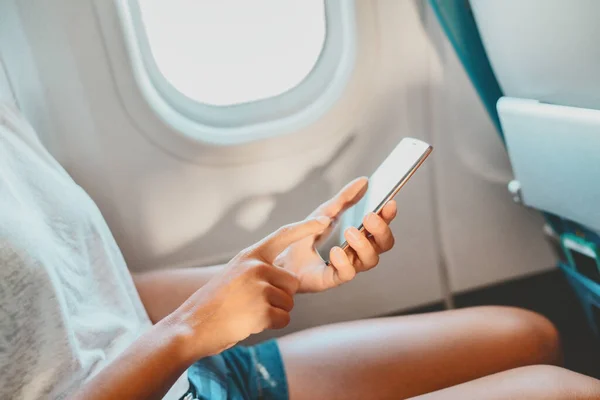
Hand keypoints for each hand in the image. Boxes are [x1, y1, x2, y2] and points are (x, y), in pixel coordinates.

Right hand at [171, 217, 329, 358]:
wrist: (192, 326)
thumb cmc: (215, 303)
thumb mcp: (234, 275)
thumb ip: (257, 270)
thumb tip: (286, 279)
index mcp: (249, 256)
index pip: (283, 235)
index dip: (305, 228)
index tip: (323, 219)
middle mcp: (256, 267)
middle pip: (292, 283)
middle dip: (281, 297)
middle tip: (254, 304)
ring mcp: (259, 288)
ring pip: (288, 303)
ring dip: (274, 312)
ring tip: (248, 313)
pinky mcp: (263, 310)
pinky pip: (283, 319)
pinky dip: (271, 325)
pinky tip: (249, 323)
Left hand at [275, 177, 397, 292]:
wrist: (280, 257)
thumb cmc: (305, 236)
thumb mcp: (325, 211)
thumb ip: (345, 198)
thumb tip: (364, 181)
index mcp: (359, 236)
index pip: (381, 228)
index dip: (388, 216)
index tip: (389, 203)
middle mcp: (358, 253)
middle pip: (383, 245)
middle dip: (381, 230)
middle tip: (369, 217)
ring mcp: (347, 267)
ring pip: (370, 260)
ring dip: (363, 244)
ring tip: (349, 231)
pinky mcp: (333, 279)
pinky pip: (347, 274)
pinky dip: (344, 261)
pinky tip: (335, 251)